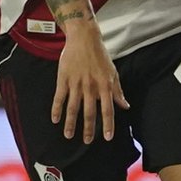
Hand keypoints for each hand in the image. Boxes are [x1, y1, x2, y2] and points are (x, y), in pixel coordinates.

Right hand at [53, 21, 128, 142]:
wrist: (84, 38)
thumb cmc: (100, 55)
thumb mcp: (113, 72)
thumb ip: (118, 91)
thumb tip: (125, 106)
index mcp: (104, 86)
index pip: (107, 110)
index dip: (108, 125)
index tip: (107, 138)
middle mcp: (91, 87)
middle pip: (89, 112)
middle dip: (88, 129)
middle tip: (87, 141)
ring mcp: (76, 83)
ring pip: (73, 108)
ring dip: (71, 123)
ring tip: (68, 136)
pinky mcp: (64, 79)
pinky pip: (59, 97)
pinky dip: (56, 109)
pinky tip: (55, 119)